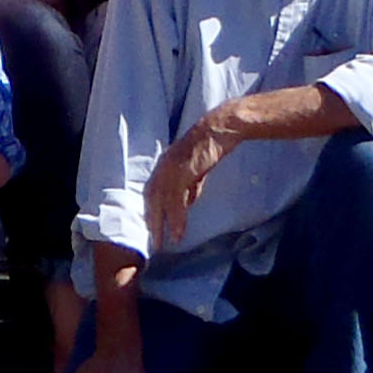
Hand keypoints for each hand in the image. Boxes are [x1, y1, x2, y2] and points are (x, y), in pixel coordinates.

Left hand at [142, 107, 243, 253]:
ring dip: (164, 224)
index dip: (152, 211)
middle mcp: (163, 167)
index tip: (154, 228)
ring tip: (168, 242)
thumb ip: (191, 187)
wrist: (220, 129)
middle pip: (152, 199)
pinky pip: (176, 200)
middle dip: (153, 222)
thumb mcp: (198, 170)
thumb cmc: (211, 147)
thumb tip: (187, 205)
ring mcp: (171, 168)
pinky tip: (179, 231)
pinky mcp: (183, 171)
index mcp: (165, 165)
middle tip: (156, 242)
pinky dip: (177, 218)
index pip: (153, 192)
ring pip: (162, 202)